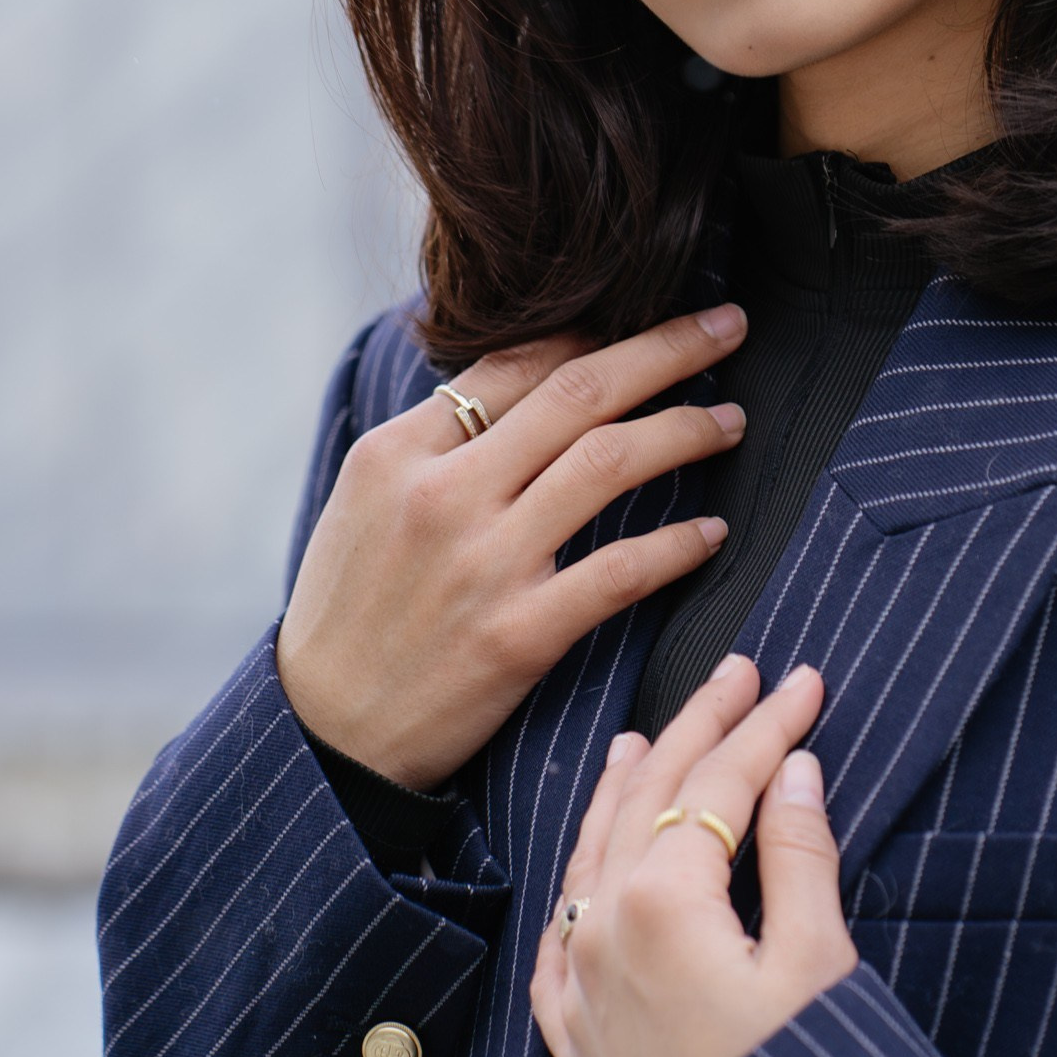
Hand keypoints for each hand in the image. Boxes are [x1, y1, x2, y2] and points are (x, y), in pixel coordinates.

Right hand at [276, 307, 746, 788]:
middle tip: (726, 324)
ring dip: (685, 432)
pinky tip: (712, 534)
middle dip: (666, 348)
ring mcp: (483, 563)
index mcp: (398, 453)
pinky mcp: (518, 635)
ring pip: (609, 463)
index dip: (597, 332)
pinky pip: (620, 570)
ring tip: (729, 422)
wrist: (327, 737)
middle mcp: (442, 494)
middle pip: (577, 391)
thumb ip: (434, 442)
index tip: (651, 319)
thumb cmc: (351, 613)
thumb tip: (518, 379)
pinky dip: (677, 546)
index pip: (515, 362)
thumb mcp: (365, 503)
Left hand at [530, 656, 857, 1056]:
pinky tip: (591, 861)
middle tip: (741, 676)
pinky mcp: (573, 1040)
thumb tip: (792, 770)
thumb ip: (799, 857)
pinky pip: (561, 933)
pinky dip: (581, 878)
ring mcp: (579, 987)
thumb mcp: (820, 967)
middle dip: (698, 728)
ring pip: (588, 856)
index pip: (717, 782)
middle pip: (646, 798)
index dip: (765, 726)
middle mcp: (602, 932)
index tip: (804, 684)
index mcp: (663, 902)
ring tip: (645, 737)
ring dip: (623, 790)